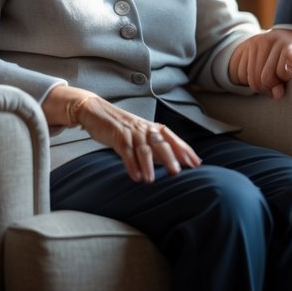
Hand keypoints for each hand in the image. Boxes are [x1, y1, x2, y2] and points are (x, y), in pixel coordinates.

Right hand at [43, 86, 199, 182]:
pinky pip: (125, 151)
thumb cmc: (120, 125)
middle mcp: (144, 128)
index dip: (184, 150)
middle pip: (160, 143)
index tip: (195, 163)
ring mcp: (130, 132)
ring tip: (151, 180)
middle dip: (170, 157)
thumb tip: (171, 161)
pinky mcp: (116, 136)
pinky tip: (135, 176)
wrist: (96, 110)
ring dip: (148, 165)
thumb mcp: (139, 133)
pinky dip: (131, 165)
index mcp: (151, 127)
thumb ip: (154, 145)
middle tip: (177, 172)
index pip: (172, 138)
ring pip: (143, 148)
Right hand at [228, 30, 291, 99]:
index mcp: (291, 46)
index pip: (284, 69)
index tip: (287, 77)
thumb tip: (276, 94)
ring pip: (252, 79)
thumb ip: (291, 81)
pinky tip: (256, 73)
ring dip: (259, 87)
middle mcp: (271, 41)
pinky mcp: (242, 48)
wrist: (282, 39)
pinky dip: (247, 80)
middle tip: (276, 87)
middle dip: (270, 89)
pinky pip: (240, 75)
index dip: (284, 77)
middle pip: (265, 79)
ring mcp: (255, 43)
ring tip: (267, 81)